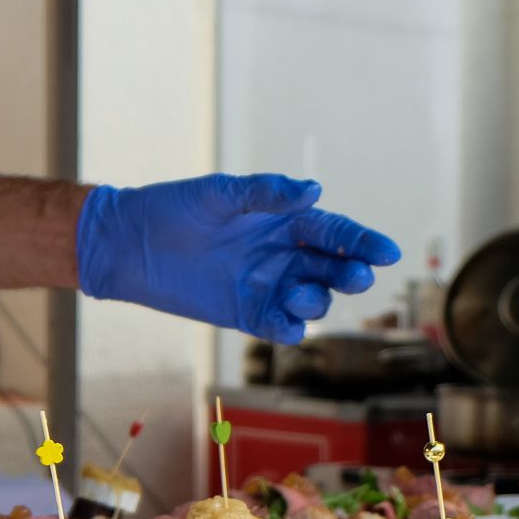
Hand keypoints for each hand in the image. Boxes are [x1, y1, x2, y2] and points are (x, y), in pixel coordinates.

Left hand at [76, 174, 399, 342]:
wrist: (131, 244)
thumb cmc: (174, 209)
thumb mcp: (219, 194)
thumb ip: (265, 194)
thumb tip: (314, 190)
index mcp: (284, 221)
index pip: (334, 232)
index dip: (362, 242)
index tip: (387, 252)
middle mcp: (283, 255)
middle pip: (333, 268)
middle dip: (351, 273)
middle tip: (356, 276)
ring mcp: (268, 286)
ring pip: (313, 300)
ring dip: (316, 300)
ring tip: (297, 292)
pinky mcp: (247, 314)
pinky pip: (282, 327)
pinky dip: (290, 328)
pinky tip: (287, 323)